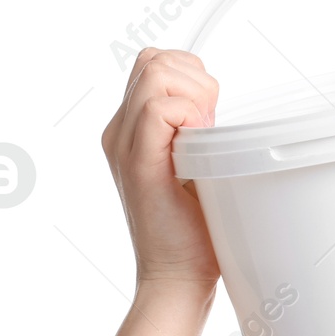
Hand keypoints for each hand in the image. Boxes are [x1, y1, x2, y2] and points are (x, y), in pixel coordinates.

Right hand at [100, 47, 221, 286]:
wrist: (177, 276)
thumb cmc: (194, 231)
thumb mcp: (197, 167)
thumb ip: (196, 132)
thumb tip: (214, 105)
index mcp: (132, 129)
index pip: (156, 64)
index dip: (191, 77)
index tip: (210, 120)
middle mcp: (120, 131)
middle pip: (154, 59)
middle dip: (195, 79)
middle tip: (209, 126)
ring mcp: (124, 144)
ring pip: (155, 72)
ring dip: (194, 96)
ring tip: (203, 137)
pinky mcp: (137, 162)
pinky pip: (156, 109)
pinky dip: (188, 116)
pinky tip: (198, 148)